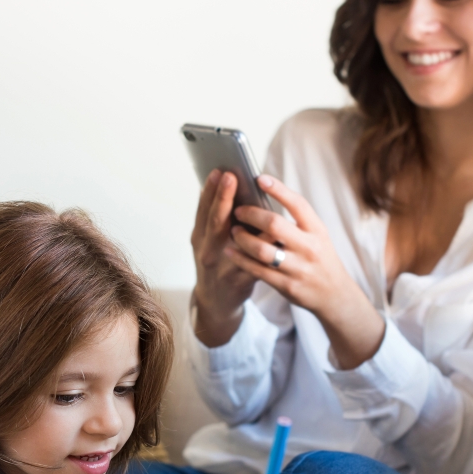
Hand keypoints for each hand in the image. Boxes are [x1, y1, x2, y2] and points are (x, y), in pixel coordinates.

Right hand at [190, 170, 258, 346]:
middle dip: (222, 197)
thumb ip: (218, 218)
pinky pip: (254, 259)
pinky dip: (264, 245)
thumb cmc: (217, 263)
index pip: (203, 209)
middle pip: (215, 221)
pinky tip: (273, 232)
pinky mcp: (238, 280)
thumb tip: (228, 185)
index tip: (217, 170)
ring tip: (255, 198)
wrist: (216, 303)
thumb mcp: (208, 241)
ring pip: (235, 240)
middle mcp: (206, 250)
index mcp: (199, 237)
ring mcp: (221, 266)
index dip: (209, 190)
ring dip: (246, 219)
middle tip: (230, 176)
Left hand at [226, 175, 384, 368]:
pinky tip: (230, 251)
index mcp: (317, 230)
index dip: (278, 190)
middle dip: (251, 215)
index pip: (298, 204)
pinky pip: (258, 270)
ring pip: (262, 250)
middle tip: (238, 211)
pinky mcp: (287, 286)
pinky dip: (240, 259)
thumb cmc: (320, 257)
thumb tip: (266, 195)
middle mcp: (309, 247)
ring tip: (233, 231)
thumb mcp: (317, 235)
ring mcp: (298, 268)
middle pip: (275, 225)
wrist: (334, 294)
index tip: (259, 179)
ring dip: (242, 238)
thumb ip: (298, 220)